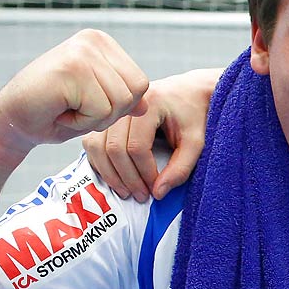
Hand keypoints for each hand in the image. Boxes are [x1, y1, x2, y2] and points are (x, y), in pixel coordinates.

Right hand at [0, 30, 148, 162]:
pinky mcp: (71, 69)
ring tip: (67, 107)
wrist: (12, 121)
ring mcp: (82, 52)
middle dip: (110, 113)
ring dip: (94, 118)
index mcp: (103, 43)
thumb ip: (122, 98)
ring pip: (120, 103)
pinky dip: (81, 122)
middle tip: (75, 107)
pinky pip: (101, 110)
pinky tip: (59, 110)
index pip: (141, 83)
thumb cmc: (54, 113)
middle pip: (136, 92)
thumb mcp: (98, 104)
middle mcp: (94, 40)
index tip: (86, 102)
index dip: (119, 106)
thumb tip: (149, 102)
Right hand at [82, 67, 218, 201]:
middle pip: (114, 148)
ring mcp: (113, 111)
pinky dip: (100, 163)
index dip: (144, 173)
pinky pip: (92, 143)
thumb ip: (181, 168)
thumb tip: (158, 193)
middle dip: (127, 177)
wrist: (190, 92)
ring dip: (110, 173)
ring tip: (127, 192)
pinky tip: (115, 178)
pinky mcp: (107, 118)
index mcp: (150, 103)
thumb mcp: (196, 142)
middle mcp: (126, 105)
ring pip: (97, 146)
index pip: (137, 146)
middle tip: (141, 196)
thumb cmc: (195, 115)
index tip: (155, 189)